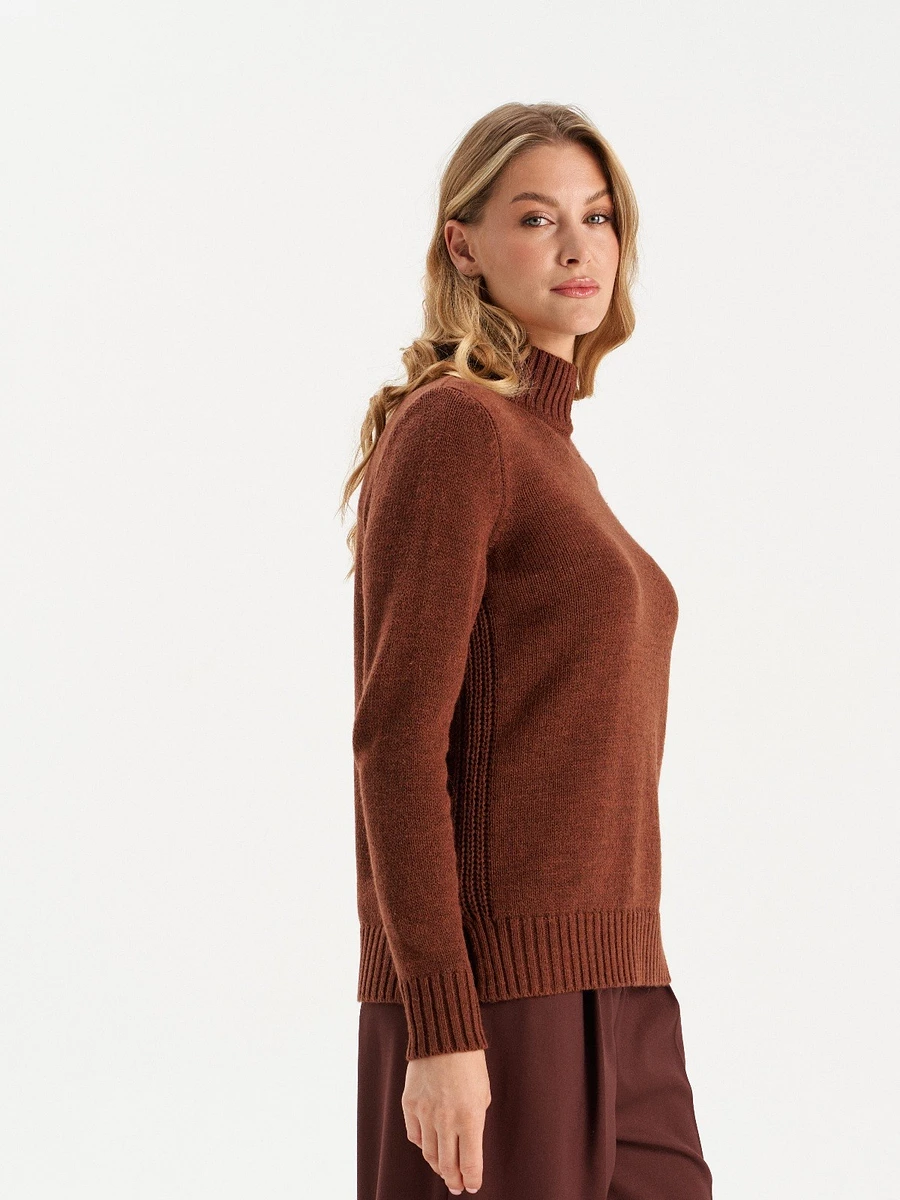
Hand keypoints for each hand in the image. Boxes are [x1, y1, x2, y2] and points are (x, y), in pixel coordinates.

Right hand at [401, 1047, 490, 1193]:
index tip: (473, 1185)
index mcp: (470, 1118)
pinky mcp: (409, 1105)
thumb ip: (475, 1124)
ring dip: (438, 1166)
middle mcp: (445, 1120)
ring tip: (444, 1170)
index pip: (470, 1163)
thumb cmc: (470, 1064)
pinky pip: (414, 1135)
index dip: (472, 1179)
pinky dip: (422, 1144)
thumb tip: (468, 1147)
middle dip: (454, 1180)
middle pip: (447, 1165)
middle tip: (458, 1186)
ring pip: (428, 1154)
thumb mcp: (483, 1096)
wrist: (444, 1036)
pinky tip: (429, 1145)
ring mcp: (425, 1113)